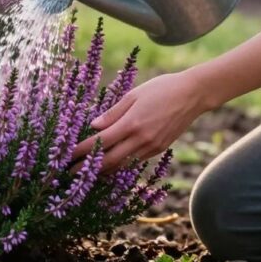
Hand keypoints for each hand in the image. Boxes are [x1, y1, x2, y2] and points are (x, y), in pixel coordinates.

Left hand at [73, 70, 207, 172]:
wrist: (193, 95)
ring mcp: (151, 147)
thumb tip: (94, 127)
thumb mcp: (133, 95)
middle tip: (71, 171)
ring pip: (122, 164)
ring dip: (103, 170)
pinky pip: (135, 160)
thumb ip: (113, 113)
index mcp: (131, 124)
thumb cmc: (161, 89)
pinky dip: (120, 164)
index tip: (67, 155)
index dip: (82, 151)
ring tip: (86, 173)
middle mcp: (141, 139)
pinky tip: (110, 164)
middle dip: (88, 167)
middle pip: (109, 160)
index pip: (101, 142)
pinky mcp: (159, 149)